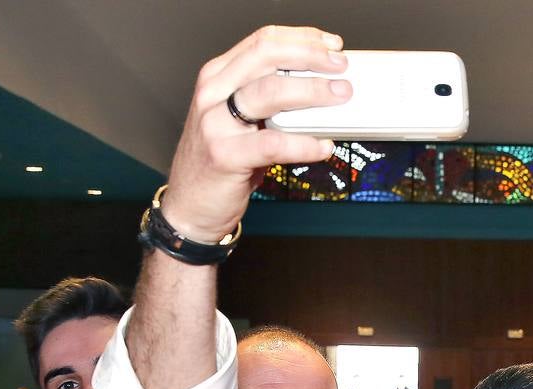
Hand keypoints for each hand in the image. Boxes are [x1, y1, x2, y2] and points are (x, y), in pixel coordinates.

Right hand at [163, 26, 351, 241]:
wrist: (190, 206)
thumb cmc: (220, 162)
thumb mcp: (240, 120)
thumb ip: (269, 101)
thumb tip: (321, 89)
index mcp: (218, 77)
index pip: (263, 41)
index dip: (302, 38)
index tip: (332, 45)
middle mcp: (214, 93)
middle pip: (267, 57)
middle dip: (311, 57)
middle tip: (341, 67)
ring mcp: (216, 123)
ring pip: (271, 93)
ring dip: (313, 92)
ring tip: (340, 97)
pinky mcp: (224, 155)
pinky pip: (273, 144)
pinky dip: (304, 144)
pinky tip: (323, 146)